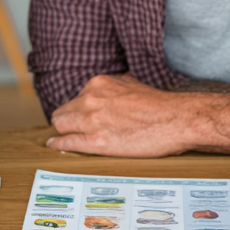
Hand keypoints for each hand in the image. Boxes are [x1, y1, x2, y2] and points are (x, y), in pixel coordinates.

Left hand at [45, 73, 192, 156]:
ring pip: (61, 125)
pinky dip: (59, 145)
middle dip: (64, 121)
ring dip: (60, 132)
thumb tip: (112, 88)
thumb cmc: (159, 105)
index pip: (75, 98)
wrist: (176, 120)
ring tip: (58, 138)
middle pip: (63, 111)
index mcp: (99, 83)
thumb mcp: (132, 83)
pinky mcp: (98, 141)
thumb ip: (116, 85)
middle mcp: (91, 98)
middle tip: (67, 129)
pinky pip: (68, 143)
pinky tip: (54, 146)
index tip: (77, 117)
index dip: (76, 110)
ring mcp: (93, 120)